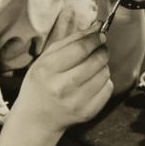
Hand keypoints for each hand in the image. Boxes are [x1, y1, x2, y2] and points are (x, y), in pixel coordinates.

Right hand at [14, 21, 112, 135]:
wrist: (37, 119)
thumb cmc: (40, 84)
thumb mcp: (45, 58)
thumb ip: (71, 40)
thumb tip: (97, 26)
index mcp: (47, 69)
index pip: (80, 48)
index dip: (94, 39)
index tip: (100, 35)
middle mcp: (61, 87)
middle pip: (96, 60)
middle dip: (102, 50)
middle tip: (100, 48)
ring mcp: (76, 102)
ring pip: (104, 74)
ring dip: (103, 66)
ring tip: (93, 67)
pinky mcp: (88, 112)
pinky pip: (107, 89)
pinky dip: (104, 81)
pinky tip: (92, 82)